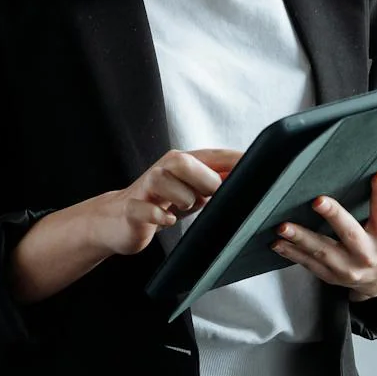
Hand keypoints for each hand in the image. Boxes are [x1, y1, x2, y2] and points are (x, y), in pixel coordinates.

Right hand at [85, 148, 239, 256]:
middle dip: (204, 181)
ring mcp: (145, 189)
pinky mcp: (132, 209)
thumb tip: (249, 178)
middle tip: (208, 198)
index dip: (234, 159)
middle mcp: (162, 170)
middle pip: (184, 161)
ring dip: (181, 198)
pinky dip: (160, 216)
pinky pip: (146, 209)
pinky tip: (167, 219)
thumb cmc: (161, 203)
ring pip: (162, 181)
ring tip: (182, 209)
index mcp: (180, 163)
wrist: (118, 220)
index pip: (211, 155)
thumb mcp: (192, 191)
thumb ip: (215, 182)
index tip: (258, 167)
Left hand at [271, 170, 376, 301]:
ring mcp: (348, 268)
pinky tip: (278, 243)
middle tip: (317, 201)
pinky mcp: (332, 276)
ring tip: (282, 226)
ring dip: (300, 238)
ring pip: (322, 252)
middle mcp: (368, 255)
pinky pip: (309, 264)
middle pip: (349, 234)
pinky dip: (292, 253)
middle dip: (333, 216)